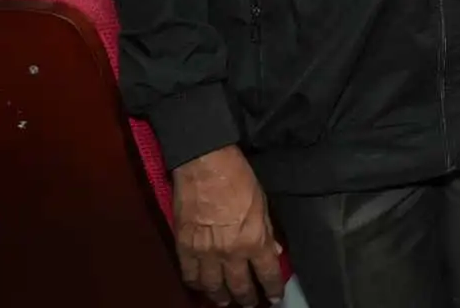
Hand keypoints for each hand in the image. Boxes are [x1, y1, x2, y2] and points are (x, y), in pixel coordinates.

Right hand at [171, 145, 285, 305]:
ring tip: (225, 301)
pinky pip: (190, 275)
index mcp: (254, 240)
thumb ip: (267, 231)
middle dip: (247, 299)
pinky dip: (196, 284)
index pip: (267, 274)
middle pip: (239, 287)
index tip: (275, 297)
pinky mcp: (184, 247)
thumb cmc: (238, 178)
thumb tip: (273, 251)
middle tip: (251, 304)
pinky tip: (202, 286)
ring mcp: (205, 253)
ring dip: (220, 297)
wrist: (205, 165)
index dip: (272, 289)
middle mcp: (230, 253)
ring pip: (212, 287)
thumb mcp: (262, 203)